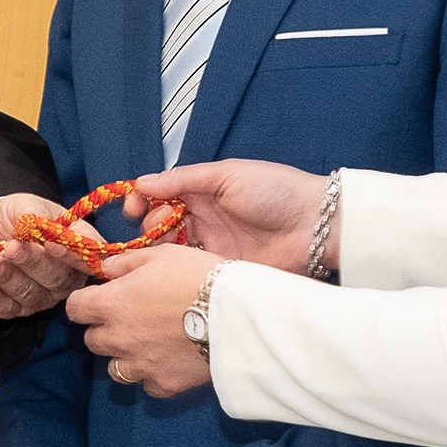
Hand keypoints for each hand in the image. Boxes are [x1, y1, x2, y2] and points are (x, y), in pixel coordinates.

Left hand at [0, 194, 95, 319]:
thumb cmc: (17, 219)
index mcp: (76, 249)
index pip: (85, 258)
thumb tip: (35, 222)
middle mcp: (65, 277)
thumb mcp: (25, 205)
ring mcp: (42, 295)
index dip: (71, 255)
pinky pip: (8, 309)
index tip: (50, 244)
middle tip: (12, 248)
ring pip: (30, 294)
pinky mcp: (16, 307)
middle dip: (32, 263)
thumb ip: (34, 213)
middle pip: (57, 279)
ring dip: (8, 277)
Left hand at [65, 246, 215, 398]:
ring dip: (125, 355)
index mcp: (112, 303)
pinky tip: (170, 359)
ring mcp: (139, 365)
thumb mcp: (162, 255)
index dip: (85, 303)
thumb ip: (126, 262)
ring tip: (150, 342)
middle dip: (105, 328)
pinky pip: (146, 383)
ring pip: (115, 367)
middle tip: (131, 317)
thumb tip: (106, 270)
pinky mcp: (162, 384)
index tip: (99, 299)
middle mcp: (118, 338)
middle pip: (92, 340)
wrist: (237, 316)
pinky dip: (153, 374)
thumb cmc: (199, 277)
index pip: (75, 309)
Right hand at [126, 160, 328, 273]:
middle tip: (157, 227)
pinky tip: (171, 269)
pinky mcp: (219, 270)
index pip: (160, 196)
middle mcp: (203, 218)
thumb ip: (184, 179)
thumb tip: (142, 183)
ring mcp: (210, 246)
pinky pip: (189, 271)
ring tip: (162, 248)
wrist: (315, 227)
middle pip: (160, 225)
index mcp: (203, 191)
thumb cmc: (276, 191)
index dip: (142, 202)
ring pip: (170, 249)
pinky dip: (175, 269)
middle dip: (149, 226)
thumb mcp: (228, 175)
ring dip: (159, 249)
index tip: (131, 209)